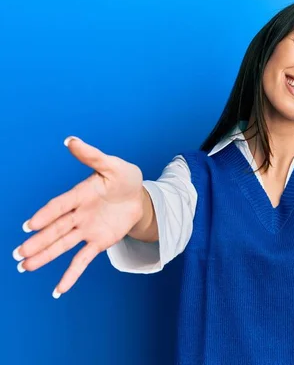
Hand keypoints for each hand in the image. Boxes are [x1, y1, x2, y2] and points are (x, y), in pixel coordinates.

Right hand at [12, 136, 144, 296]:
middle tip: (18, 254)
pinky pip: (82, 260)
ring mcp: (86, 230)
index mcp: (79, 195)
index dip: (46, 214)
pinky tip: (58, 290)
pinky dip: (71, 275)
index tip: (30, 225)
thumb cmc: (124, 178)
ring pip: (62, 245)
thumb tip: (70, 140)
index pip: (60, 206)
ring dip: (45, 256)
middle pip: (56, 229)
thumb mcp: (113, 166)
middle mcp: (78, 214)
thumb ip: (92, 156)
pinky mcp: (98, 242)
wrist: (139, 197)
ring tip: (24, 266)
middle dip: (38, 241)